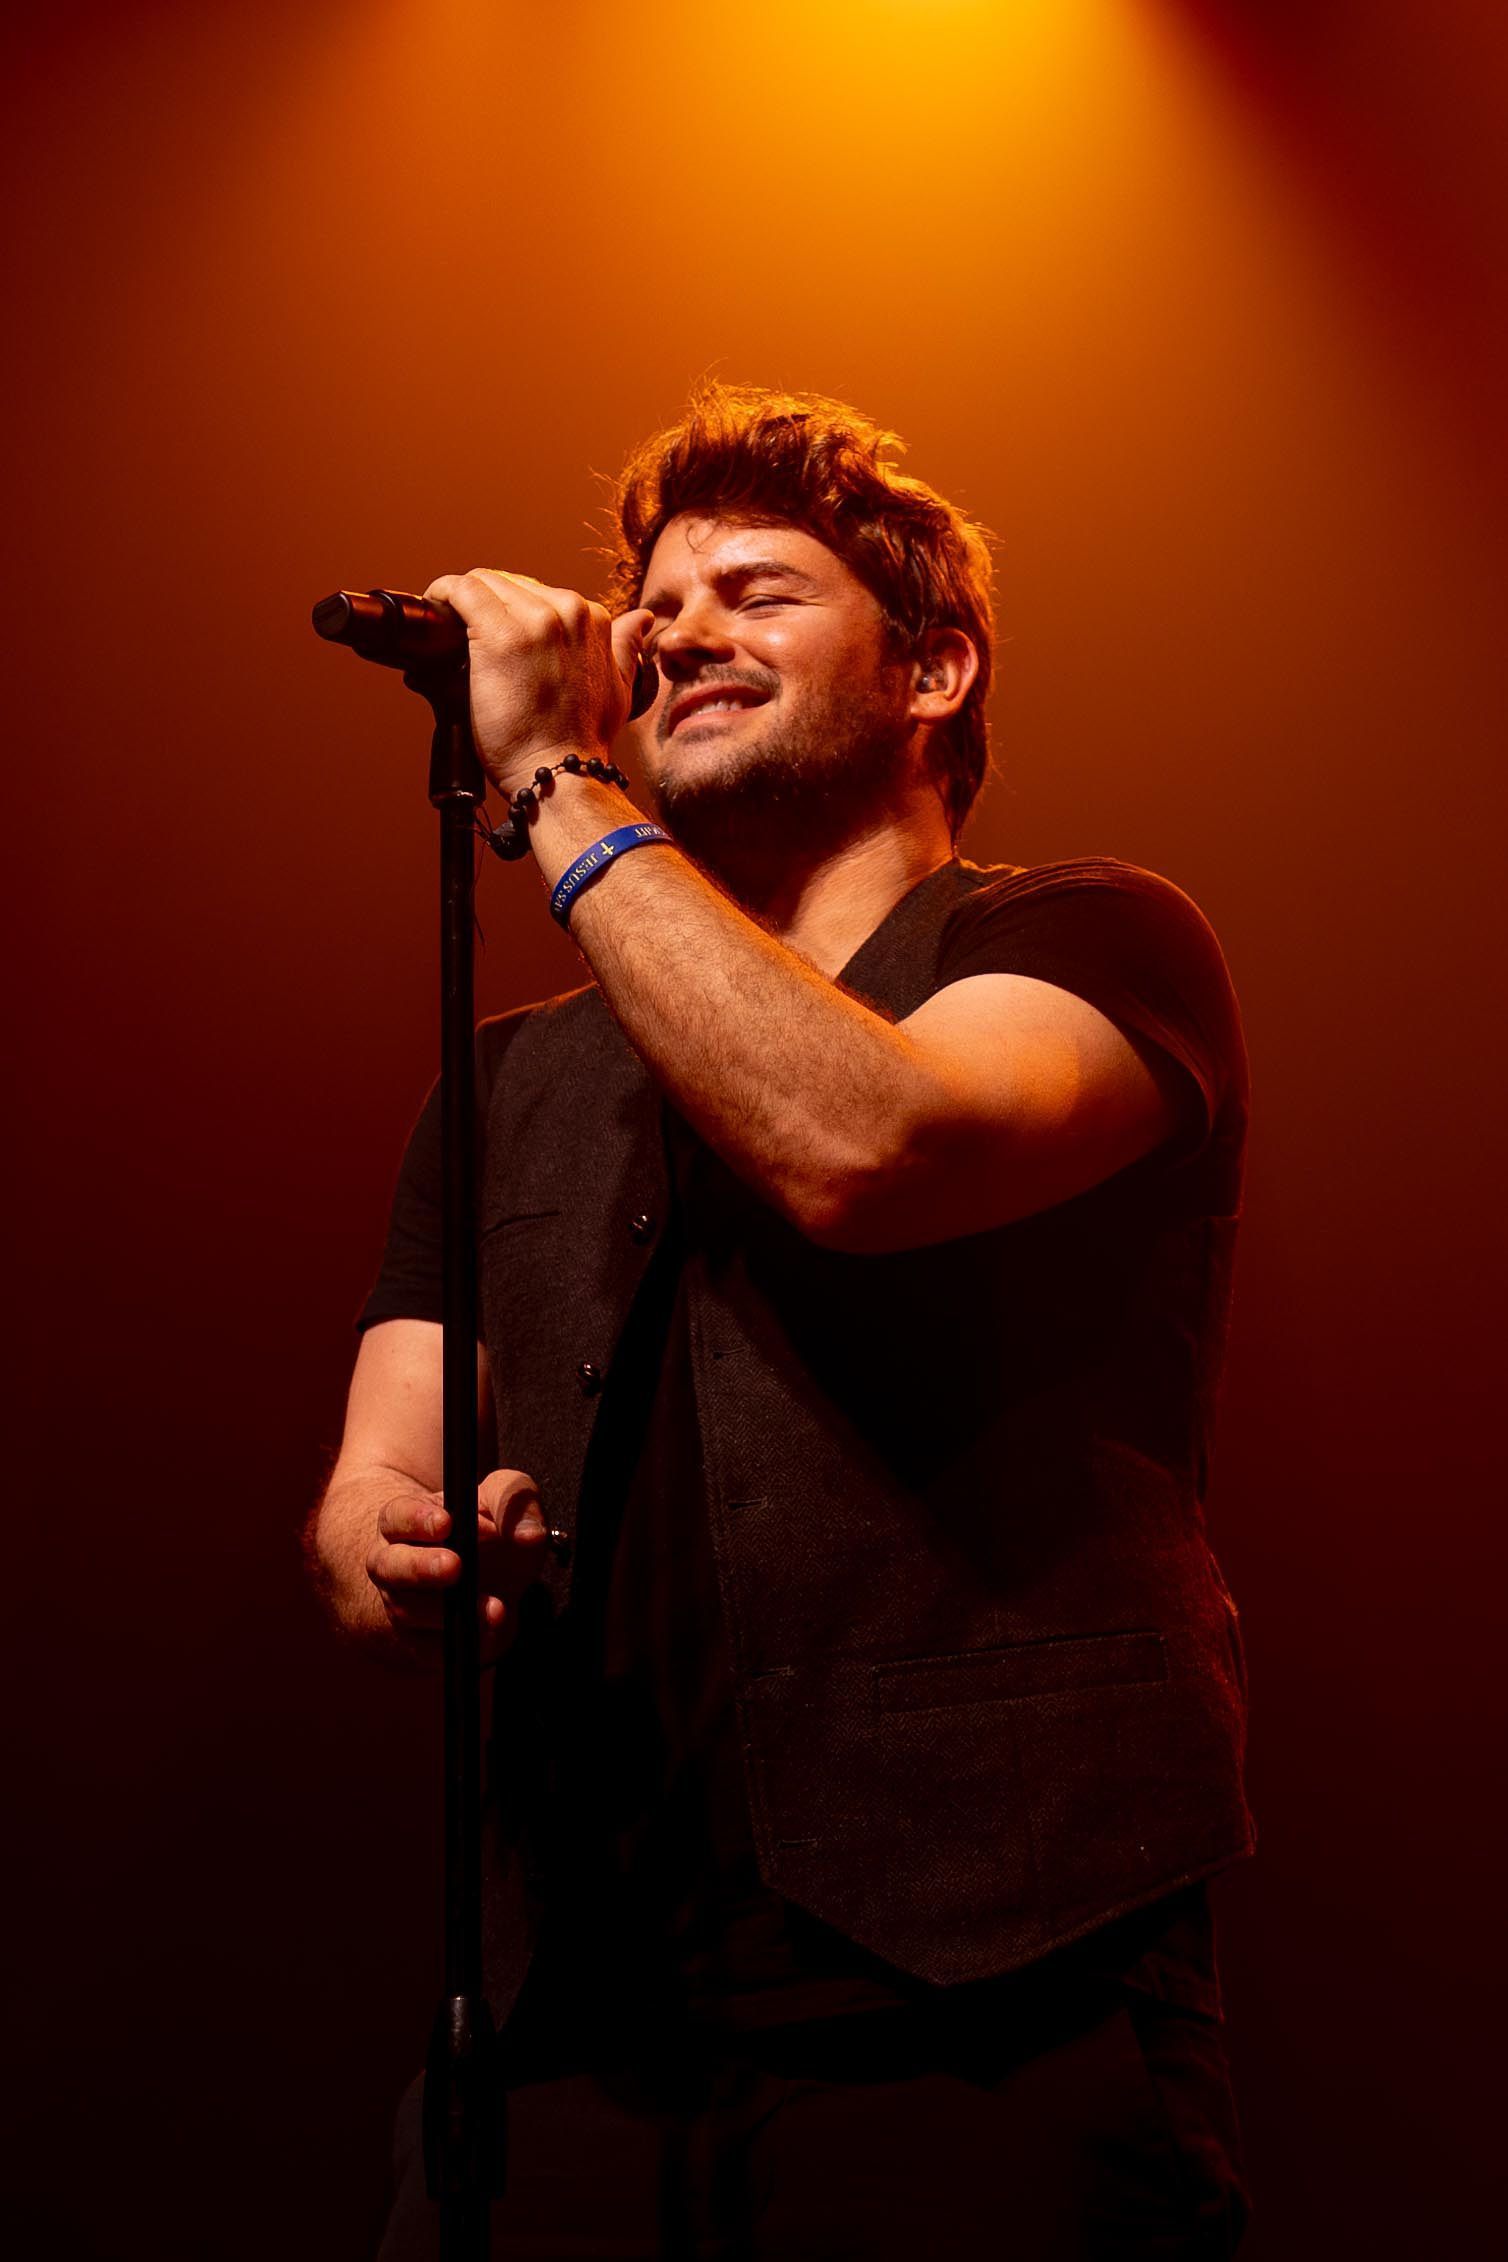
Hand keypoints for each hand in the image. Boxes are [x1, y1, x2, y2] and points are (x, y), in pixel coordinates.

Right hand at [365, 1466, 548, 1662]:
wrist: (493, 1578)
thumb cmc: (489, 1528)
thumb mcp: (504, 1499)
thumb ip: (513, 1501)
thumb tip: (529, 1533)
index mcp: (405, 1520)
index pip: (396, 1516)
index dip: (416, 1519)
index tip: (447, 1522)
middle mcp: (393, 1562)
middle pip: (388, 1566)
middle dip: (420, 1567)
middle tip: (455, 1566)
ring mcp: (402, 1604)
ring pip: (408, 1611)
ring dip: (448, 1611)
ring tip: (494, 1608)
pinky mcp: (419, 1642)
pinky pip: (429, 1648)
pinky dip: (460, 1642)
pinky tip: (489, 1633)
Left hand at [422, 567, 655, 797]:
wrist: (563, 774)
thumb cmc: (582, 740)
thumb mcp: (619, 687)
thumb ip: (625, 647)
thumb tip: (642, 620)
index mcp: (592, 618)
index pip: (538, 591)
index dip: (509, 608)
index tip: (490, 630)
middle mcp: (567, 610)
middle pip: (508, 583)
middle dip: (484, 602)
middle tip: (464, 629)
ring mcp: (534, 621)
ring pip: (484, 583)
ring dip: (461, 599)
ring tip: (447, 622)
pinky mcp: (499, 635)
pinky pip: (461, 592)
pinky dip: (443, 594)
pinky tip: (436, 608)